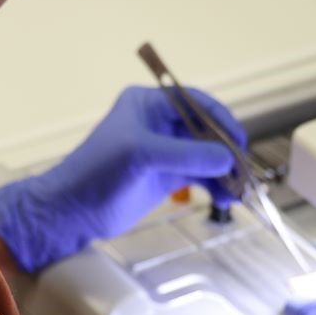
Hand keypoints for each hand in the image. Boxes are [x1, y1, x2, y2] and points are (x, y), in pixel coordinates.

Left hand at [0, 86, 246, 272]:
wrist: (72, 211)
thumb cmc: (97, 173)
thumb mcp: (141, 155)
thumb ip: (186, 155)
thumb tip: (227, 159)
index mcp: (149, 104)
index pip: (196, 103)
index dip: (220, 120)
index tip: (238, 142)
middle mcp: (160, 123)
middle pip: (206, 130)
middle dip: (227, 150)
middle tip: (244, 172)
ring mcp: (165, 151)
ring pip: (207, 155)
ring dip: (225, 172)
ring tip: (239, 192)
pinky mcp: (167, 177)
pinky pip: (201, 176)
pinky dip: (216, 185)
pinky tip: (227, 198)